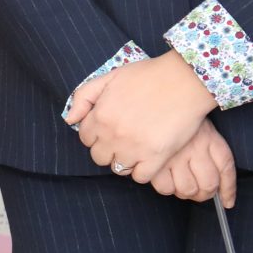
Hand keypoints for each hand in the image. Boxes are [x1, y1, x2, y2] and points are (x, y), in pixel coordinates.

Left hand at [65, 52, 214, 183]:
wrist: (183, 81)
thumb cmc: (147, 76)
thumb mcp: (109, 77)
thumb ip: (84, 96)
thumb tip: (70, 120)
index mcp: (100, 115)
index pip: (86, 138)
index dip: (97, 134)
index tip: (109, 129)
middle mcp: (113, 134)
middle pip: (99, 157)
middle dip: (108, 149)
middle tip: (123, 140)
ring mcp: (134, 147)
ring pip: (118, 168)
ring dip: (125, 160)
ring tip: (136, 149)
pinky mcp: (156, 157)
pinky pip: (141, 177)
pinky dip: (143, 170)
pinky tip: (149, 158)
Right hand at [150, 118, 237, 205]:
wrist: (151, 100)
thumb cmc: (172, 113)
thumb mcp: (197, 122)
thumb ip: (209, 146)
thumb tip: (218, 187)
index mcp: (209, 136)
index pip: (226, 168)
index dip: (228, 190)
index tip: (227, 202)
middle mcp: (195, 147)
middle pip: (209, 184)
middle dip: (205, 194)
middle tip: (198, 193)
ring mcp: (175, 155)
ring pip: (188, 189)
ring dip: (186, 193)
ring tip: (180, 186)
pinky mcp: (154, 161)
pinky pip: (165, 187)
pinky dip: (166, 188)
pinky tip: (163, 179)